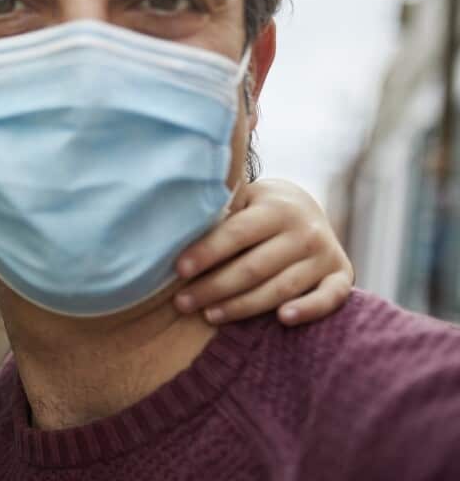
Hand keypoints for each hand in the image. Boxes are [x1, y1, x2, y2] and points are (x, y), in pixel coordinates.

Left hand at [172, 178, 354, 325]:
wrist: (305, 207)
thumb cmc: (258, 208)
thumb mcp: (243, 199)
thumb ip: (222, 210)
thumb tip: (178, 225)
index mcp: (276, 207)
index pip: (237, 233)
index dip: (207, 252)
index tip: (178, 269)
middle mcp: (305, 231)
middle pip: (254, 267)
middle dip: (214, 287)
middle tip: (182, 302)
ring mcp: (325, 255)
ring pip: (281, 288)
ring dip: (243, 305)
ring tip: (208, 316)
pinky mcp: (341, 276)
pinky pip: (329, 298)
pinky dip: (309, 309)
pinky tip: (282, 319)